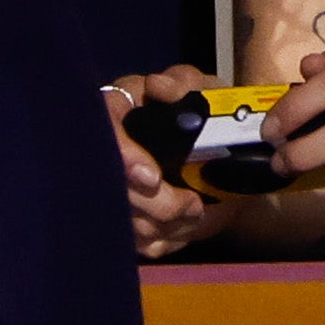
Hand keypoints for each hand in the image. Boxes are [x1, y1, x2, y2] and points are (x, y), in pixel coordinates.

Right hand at [105, 70, 234, 258]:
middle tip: (192, 204)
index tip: (152, 178)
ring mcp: (108, 187)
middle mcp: (103, 149)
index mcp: (117, 109)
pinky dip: (162, 240)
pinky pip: (133, 241)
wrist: (220, 151)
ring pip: (123, 219)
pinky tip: (184, 227)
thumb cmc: (204, 112)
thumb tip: (158, 86)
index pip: (104, 130)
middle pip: (112, 188)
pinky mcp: (121, 218)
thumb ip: (184, 83)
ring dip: (162, 225)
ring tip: (196, 213)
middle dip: (154, 204)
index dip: (124, 159)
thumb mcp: (202, 90)